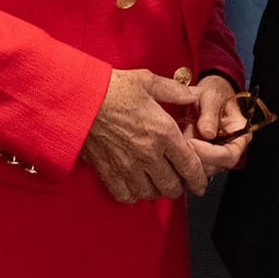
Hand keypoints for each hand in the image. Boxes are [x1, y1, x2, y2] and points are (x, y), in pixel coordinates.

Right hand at [79, 68, 207, 202]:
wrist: (78, 99)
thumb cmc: (113, 87)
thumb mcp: (148, 82)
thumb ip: (176, 91)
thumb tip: (194, 94)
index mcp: (163, 132)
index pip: (190, 166)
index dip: (199, 179)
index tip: (200, 184)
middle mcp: (148, 154)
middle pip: (171, 187)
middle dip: (179, 186)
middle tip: (178, 180)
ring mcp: (127, 166)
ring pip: (150, 194)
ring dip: (156, 190)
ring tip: (156, 181)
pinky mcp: (107, 171)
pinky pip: (125, 195)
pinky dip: (133, 194)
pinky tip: (135, 184)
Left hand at [184, 73, 251, 176]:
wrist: (208, 93)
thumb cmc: (214, 93)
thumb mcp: (211, 97)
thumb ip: (210, 113)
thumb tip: (208, 133)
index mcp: (240, 136)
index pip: (229, 155)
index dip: (209, 154)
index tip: (191, 143)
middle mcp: (230, 149)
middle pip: (214, 166)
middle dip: (193, 157)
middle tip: (176, 142)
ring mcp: (215, 156)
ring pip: (200, 169)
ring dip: (185, 157)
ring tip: (175, 138)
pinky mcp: (202, 157)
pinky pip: (191, 164)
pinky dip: (180, 157)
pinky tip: (172, 143)